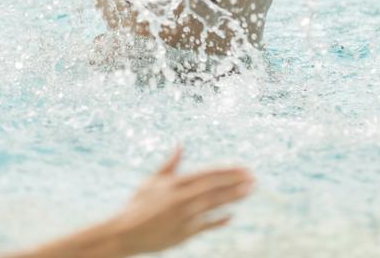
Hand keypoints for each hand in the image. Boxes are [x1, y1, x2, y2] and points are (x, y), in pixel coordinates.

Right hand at [113, 149, 253, 254]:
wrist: (125, 232)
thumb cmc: (138, 204)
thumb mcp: (152, 181)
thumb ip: (170, 164)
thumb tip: (180, 145)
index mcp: (173, 183)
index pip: (206, 174)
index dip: (227, 171)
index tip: (243, 168)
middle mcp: (180, 198)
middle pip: (213, 188)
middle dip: (235, 182)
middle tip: (253, 178)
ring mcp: (183, 216)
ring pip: (213, 204)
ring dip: (233, 197)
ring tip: (249, 190)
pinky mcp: (183, 233)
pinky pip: (205, 225)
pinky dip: (218, 220)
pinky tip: (231, 215)